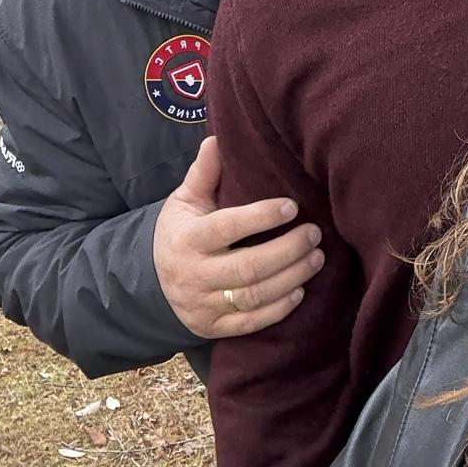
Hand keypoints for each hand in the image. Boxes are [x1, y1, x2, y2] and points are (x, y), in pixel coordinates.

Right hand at [153, 136, 323, 337]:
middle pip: (248, 267)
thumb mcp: (185, 201)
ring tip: (317, 258)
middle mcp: (194, 274)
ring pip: (253, 296)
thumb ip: (204, 173)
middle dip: (288, 251)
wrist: (150, 282)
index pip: (228, 227)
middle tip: (315, 234)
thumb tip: (218, 138)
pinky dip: (277, 309)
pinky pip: (249, 323)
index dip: (262, 217)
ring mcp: (203, 305)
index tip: (292, 207)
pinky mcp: (212, 328)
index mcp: (189, 239)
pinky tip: (299, 291)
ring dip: (291, 278)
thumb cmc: (181, 232)